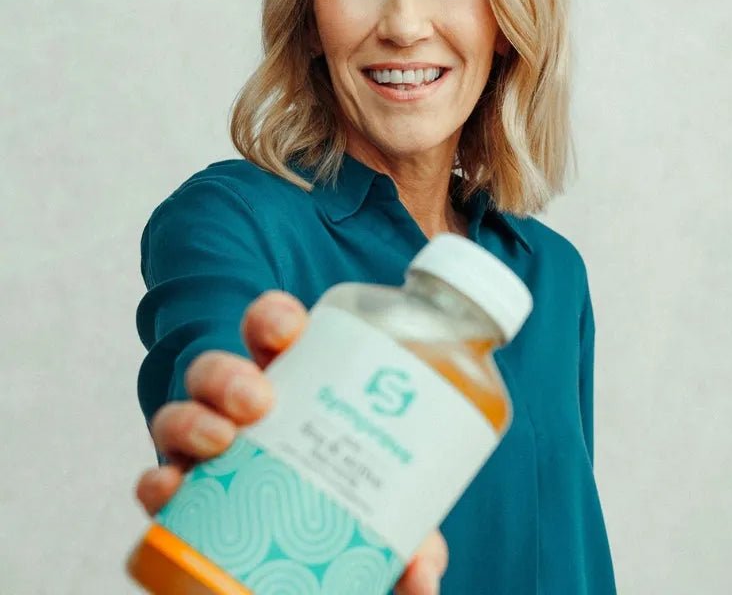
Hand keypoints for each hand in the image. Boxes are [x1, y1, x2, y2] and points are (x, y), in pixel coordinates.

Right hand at [135, 290, 448, 594]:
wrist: (309, 568)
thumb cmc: (350, 516)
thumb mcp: (385, 516)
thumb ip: (410, 538)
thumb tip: (421, 576)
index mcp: (294, 388)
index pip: (273, 334)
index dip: (272, 319)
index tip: (288, 331)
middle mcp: (243, 413)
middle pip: (217, 371)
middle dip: (228, 374)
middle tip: (258, 400)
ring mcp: (206, 452)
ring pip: (176, 415)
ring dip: (190, 420)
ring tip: (220, 441)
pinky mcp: (181, 498)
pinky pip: (153, 482)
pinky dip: (155, 485)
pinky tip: (168, 492)